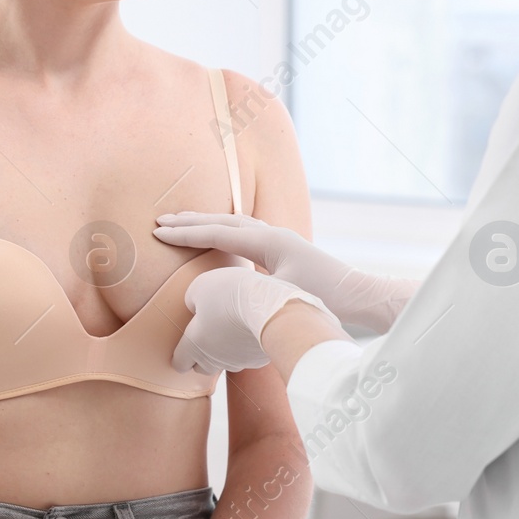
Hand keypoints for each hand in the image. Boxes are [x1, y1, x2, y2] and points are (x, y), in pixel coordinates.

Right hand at [154, 212, 421, 334]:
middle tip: (162, 220)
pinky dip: (226, 231)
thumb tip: (224, 293)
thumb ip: (254, 292)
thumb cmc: (325, 298)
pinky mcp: (286, 250)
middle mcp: (274, 234)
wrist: (360, 296)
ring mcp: (281, 240)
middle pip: (224, 221)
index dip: (187, 233)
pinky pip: (247, 233)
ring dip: (208, 223)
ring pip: (235, 223)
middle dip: (191, 221)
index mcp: (269, 241)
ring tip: (184, 223)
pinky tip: (222, 238)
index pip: (219, 233)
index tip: (158, 231)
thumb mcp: (285, 296)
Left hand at [171, 266, 336, 374]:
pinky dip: (246, 346)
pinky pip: (247, 355)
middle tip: (209, 332)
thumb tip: (196, 307)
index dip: (180, 354)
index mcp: (195, 345)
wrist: (270, 307)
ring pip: (226, 362)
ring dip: (225, 350)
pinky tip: (252, 328)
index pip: (180, 363)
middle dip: (202, 354)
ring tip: (233, 327)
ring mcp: (238, 362)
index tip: (185, 342)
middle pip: (201, 368)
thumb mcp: (199, 286)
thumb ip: (191, 300)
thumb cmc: (230, 294)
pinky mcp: (258, 359)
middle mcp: (213, 360)